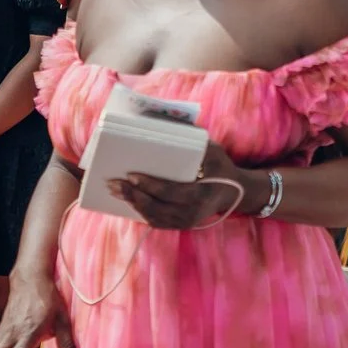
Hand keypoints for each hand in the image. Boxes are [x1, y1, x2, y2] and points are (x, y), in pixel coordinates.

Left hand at [111, 141, 249, 229]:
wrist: (233, 193)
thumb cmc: (221, 167)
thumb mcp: (213, 150)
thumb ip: (194, 139)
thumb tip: (166, 122)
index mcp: (201, 194)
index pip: (171, 192)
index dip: (150, 185)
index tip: (132, 175)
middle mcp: (193, 212)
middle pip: (157, 208)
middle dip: (133, 195)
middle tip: (114, 183)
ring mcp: (186, 222)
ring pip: (154, 217)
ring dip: (133, 204)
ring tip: (116, 191)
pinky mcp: (180, 225)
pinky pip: (156, 222)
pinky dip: (140, 211)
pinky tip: (129, 200)